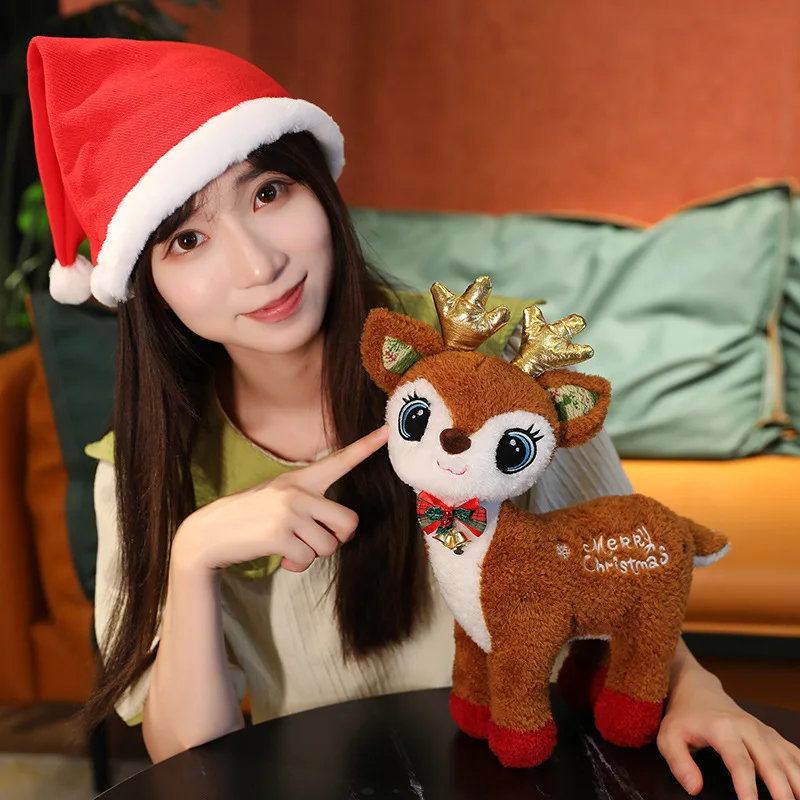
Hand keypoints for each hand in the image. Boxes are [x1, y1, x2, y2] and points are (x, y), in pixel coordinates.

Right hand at [173, 425, 388, 573]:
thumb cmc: (251, 518)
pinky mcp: (278, 535)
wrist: (209, 533)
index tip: (387, 431)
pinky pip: (307, 559)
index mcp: (301, 478)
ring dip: (311, 555)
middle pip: (349, 522)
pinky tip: (279, 557)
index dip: (366, 446)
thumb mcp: (279, 497)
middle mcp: (298, 491)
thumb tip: (340, 532)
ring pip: (329, 547)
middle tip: (317, 539)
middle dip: (338, 539)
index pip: (340, 460)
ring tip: (289, 546)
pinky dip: (296, 565)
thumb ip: (310, 504)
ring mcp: (289, 512)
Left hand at [658, 668, 799, 799]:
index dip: (747, 788)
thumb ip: (678, 762)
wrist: (698, 690)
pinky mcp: (772, 736)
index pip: (739, 762)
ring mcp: (764, 731)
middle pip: (771, 764)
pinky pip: (795, 755)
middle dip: (782, 793)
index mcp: (722, 729)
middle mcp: (748, 728)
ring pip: (788, 760)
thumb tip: (694, 788)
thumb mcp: (668, 736)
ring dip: (798, 785)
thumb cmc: (684, 716)